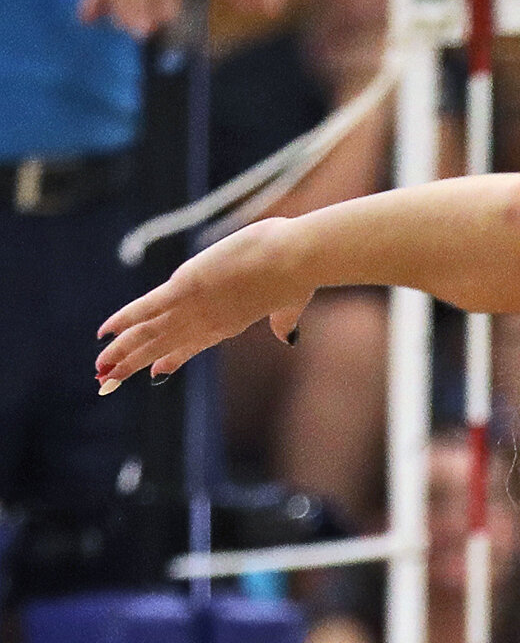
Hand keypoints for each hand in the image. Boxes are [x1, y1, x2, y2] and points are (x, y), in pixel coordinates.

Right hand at [96, 219, 309, 392]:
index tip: (154, 372)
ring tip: (100, 370)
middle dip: (134, 365)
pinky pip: (148, 307)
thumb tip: (290, 335)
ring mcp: (196, 308)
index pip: (191, 347)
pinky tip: (105, 333)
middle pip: (163, 347)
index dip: (170, 360)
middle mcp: (208, 323)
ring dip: (122, 352)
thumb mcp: (288, 302)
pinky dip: (125, 319)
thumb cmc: (296, 275)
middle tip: (108, 381)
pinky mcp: (188, 288)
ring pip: (150, 334)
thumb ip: (282, 321)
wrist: (295, 260)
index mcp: (228, 325)